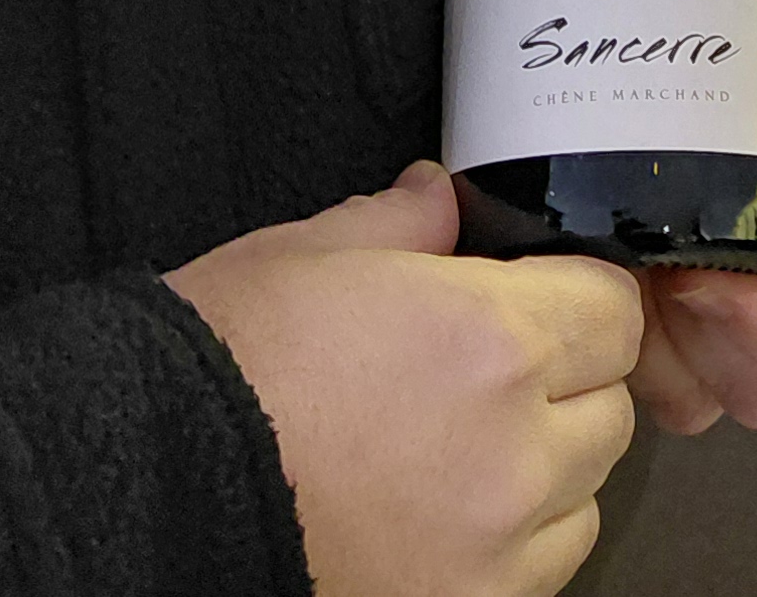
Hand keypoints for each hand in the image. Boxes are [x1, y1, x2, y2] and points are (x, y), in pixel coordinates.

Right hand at [166, 160, 643, 596]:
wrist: (143, 496)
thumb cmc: (212, 374)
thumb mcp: (299, 257)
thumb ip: (398, 223)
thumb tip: (440, 198)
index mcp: (488, 339)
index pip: (613, 310)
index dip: (576, 296)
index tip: (538, 300)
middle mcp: (513, 449)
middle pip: (609, 406)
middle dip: (564, 381)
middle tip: (484, 375)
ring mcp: (494, 548)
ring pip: (585, 496)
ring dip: (546, 468)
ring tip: (455, 450)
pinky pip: (542, 571)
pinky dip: (513, 544)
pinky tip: (441, 515)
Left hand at [633, 0, 756, 435]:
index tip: (722, 271)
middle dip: (713, 347)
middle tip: (659, 256)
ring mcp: (723, 270)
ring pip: (696, 385)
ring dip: (652, 346)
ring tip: (616, 253)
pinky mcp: (650, 254)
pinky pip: (630, 348)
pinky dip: (600, 321)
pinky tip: (581, 249)